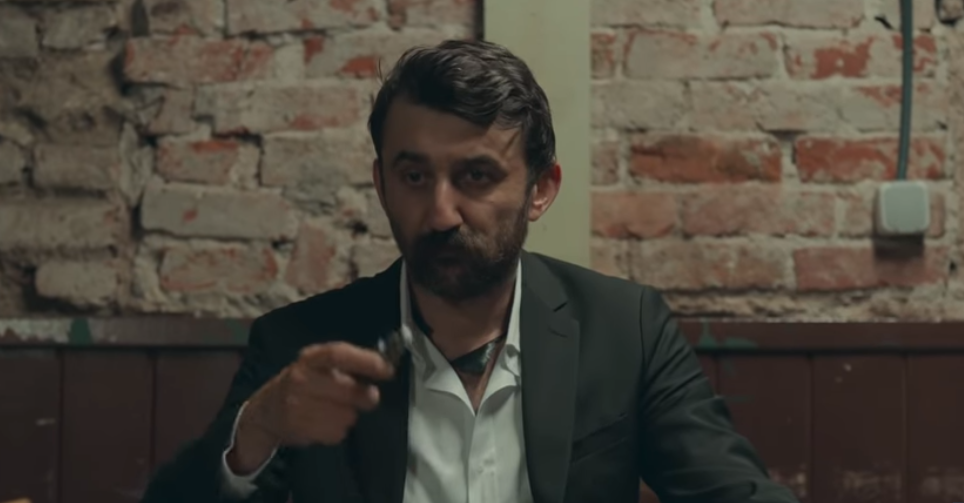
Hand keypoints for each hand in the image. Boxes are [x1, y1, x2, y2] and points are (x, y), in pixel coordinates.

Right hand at [227, 341, 394, 473]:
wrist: (265, 410)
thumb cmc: (302, 384)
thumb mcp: (317, 366)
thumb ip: (347, 365)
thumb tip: (384, 368)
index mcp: (310, 358)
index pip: (339, 354)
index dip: (366, 361)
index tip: (387, 370)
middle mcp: (300, 378)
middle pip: (347, 389)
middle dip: (364, 396)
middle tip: (370, 398)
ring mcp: (296, 403)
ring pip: (344, 415)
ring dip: (348, 416)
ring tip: (336, 412)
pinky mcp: (296, 426)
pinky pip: (334, 433)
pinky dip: (336, 431)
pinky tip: (324, 424)